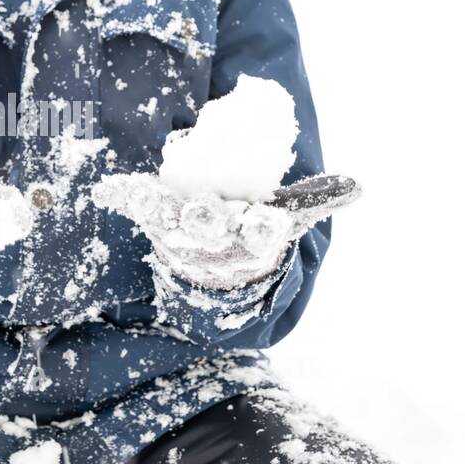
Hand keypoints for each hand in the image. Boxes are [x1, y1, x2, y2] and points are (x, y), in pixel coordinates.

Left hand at [91, 170, 361, 290]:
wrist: (216, 276)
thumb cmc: (254, 234)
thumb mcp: (289, 219)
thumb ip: (318, 201)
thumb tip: (358, 187)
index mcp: (251, 237)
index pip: (261, 234)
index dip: (262, 230)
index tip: (267, 223)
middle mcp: (217, 239)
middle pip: (213, 227)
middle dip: (208, 217)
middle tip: (204, 206)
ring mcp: (183, 232)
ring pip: (173, 220)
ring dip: (161, 208)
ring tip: (147, 195)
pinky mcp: (157, 219)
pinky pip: (138, 206)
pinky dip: (123, 196)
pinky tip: (106, 187)